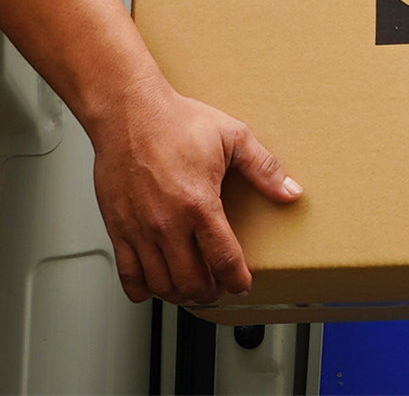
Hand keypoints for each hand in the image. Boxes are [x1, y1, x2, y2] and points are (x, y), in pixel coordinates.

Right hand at [87, 76, 303, 304]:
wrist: (131, 113)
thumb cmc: (178, 122)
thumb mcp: (232, 137)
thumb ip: (264, 169)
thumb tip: (290, 191)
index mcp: (200, 204)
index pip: (224, 259)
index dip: (237, 279)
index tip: (242, 284)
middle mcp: (168, 224)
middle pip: (192, 282)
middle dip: (211, 292)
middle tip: (218, 288)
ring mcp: (140, 231)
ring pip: (162, 286)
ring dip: (181, 295)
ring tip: (192, 288)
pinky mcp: (118, 230)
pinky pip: (128, 277)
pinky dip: (144, 290)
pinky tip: (156, 283)